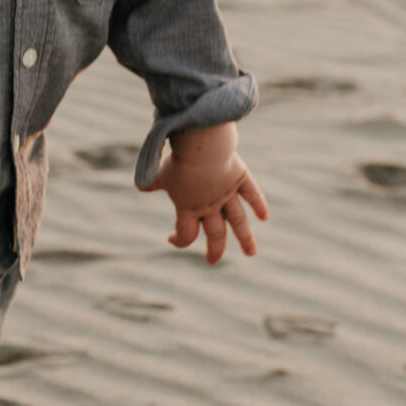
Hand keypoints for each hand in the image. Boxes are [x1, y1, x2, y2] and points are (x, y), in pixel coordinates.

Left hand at [148, 127, 268, 263]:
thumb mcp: (159, 172)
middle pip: (215, 233)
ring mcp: (227, 193)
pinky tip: (264, 216)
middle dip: (215, 249)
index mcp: (189, 207)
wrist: (202, 145)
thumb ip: (151, 182)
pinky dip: (259, 205)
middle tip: (213, 260)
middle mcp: (210, 204)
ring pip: (239, 221)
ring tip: (251, 252)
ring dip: (245, 238)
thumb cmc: (178, 160)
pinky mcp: (240, 178)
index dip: (179, 241)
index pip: (186, 234)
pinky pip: (252, 194)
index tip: (171, 239)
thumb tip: (140, 186)